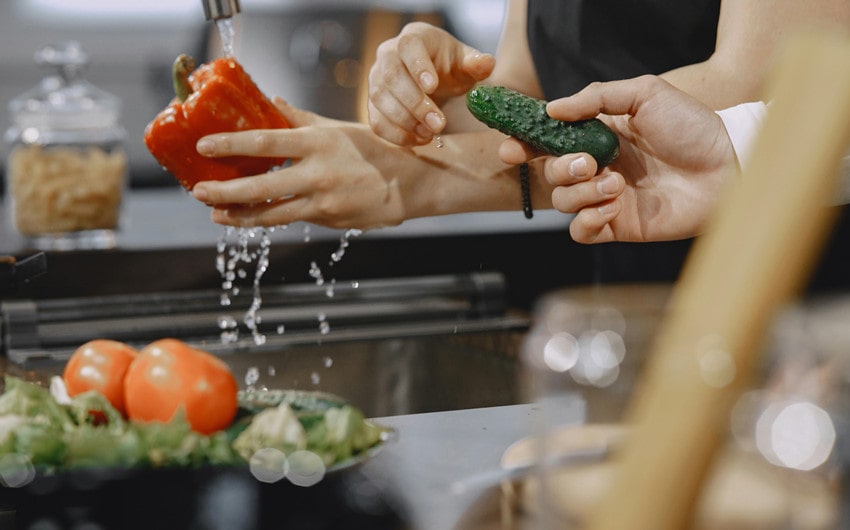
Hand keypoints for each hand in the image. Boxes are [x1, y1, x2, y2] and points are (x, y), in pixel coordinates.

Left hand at [191, 98, 412, 229]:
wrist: (409, 183)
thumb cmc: (372, 149)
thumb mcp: (336, 128)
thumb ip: (300, 118)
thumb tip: (270, 100)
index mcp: (317, 142)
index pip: (265, 142)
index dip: (231, 145)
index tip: (203, 146)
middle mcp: (317, 173)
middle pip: (261, 188)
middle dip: (225, 192)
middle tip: (198, 191)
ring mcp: (323, 201)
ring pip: (272, 214)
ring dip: (239, 214)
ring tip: (216, 213)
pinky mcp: (328, 220)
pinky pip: (291, 219)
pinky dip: (267, 218)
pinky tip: (248, 217)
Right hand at [368, 22, 494, 145]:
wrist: (433, 80)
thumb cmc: (450, 67)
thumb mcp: (466, 63)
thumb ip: (477, 64)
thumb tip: (486, 63)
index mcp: (414, 38)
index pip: (408, 46)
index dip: (418, 66)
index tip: (433, 87)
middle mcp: (388, 54)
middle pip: (391, 76)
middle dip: (415, 103)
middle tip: (439, 124)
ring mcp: (376, 79)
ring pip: (380, 100)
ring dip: (406, 121)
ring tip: (431, 133)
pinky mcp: (373, 104)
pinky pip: (376, 121)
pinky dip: (397, 135)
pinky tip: (420, 139)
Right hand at [500, 75, 737, 242]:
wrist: (727, 166)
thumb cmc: (691, 127)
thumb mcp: (644, 94)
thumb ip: (596, 97)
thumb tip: (552, 109)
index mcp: (600, 136)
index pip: (550, 142)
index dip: (526, 145)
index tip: (513, 147)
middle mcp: (599, 168)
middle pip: (551, 174)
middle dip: (561, 168)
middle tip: (588, 162)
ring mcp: (607, 198)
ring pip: (563, 203)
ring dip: (582, 193)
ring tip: (617, 184)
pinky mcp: (618, 225)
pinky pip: (581, 232)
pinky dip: (589, 220)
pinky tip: (614, 206)